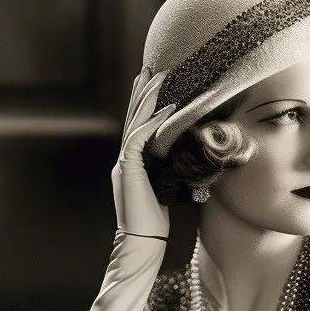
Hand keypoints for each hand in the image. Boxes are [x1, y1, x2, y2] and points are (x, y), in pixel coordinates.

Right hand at [111, 67, 176, 238]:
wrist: (142, 242)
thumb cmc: (157, 222)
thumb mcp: (165, 190)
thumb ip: (168, 172)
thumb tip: (185, 158)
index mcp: (131, 164)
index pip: (137, 127)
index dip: (144, 105)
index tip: (153, 84)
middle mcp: (124, 160)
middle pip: (132, 118)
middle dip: (141, 93)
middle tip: (151, 69)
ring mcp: (124, 164)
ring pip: (135, 123)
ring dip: (147, 99)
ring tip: (158, 78)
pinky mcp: (128, 170)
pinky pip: (139, 139)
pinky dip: (153, 123)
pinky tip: (167, 109)